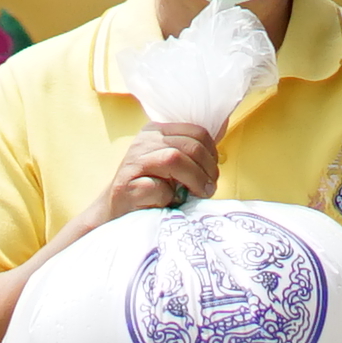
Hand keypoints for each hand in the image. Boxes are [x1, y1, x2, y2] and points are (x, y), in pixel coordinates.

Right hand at [102, 120, 224, 217]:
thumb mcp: (174, 164)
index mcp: (157, 131)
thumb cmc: (152, 188)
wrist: (118, 211)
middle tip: (209, 187)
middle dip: (207, 169)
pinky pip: (158, 188)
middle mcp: (144, 142)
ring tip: (199, 194)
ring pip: (174, 159)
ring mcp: (133, 163)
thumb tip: (223, 133)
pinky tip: (167, 203)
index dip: (212, 153)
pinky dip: (169, 198)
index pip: (197, 132)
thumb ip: (192, 151)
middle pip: (190, 146)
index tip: (212, 171)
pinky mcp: (126, 186)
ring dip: (195, 180)